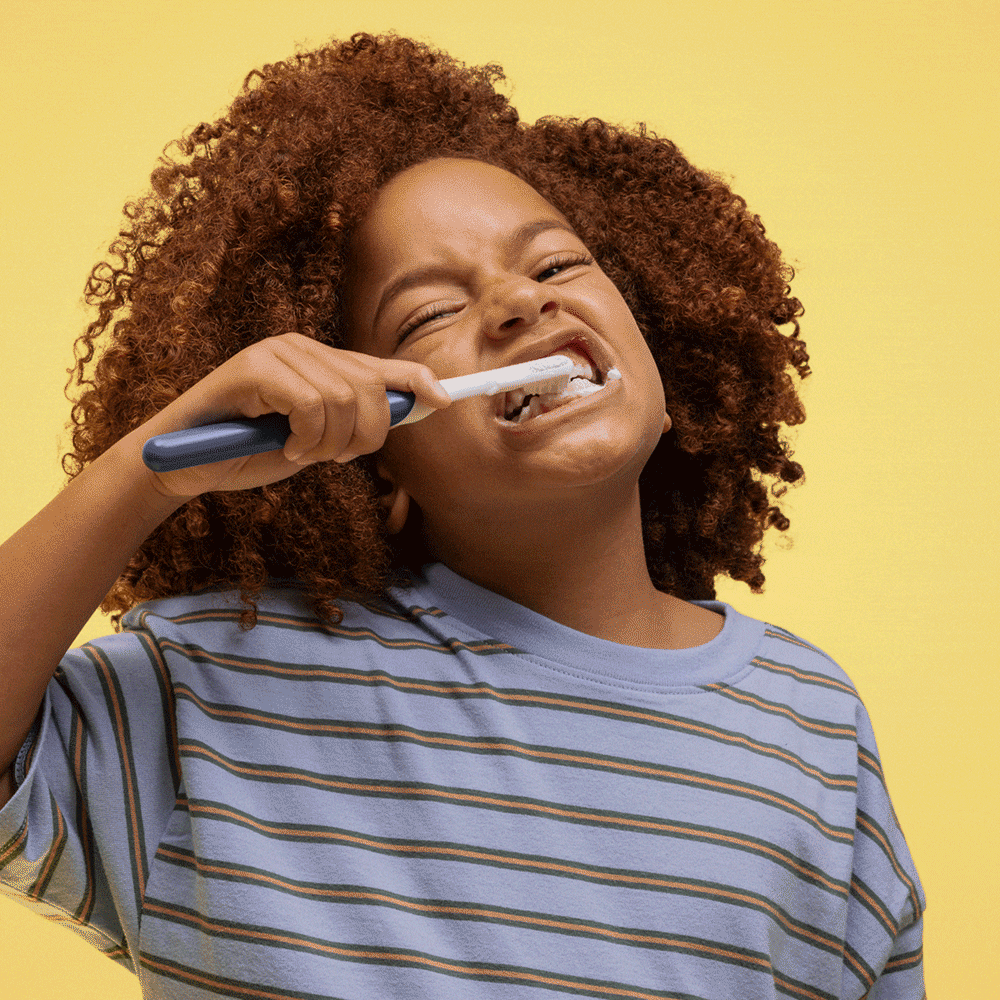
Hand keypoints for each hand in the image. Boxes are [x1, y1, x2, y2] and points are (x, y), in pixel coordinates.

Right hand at [130, 333, 450, 498]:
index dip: (417, 380)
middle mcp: (302, 347)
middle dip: (364, 437)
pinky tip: (286, 448)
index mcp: (319, 363)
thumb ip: (353, 424)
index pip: (381, 366)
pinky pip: (311, 404)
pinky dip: (306, 437)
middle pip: (372, 389)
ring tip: (301, 453)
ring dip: (329, 444)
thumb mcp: (313, 442)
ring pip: (344, 399)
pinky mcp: (253, 367)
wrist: (183, 465)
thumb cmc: (248, 454)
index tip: (445, 400)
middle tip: (332, 459)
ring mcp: (277, 352)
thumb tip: (415, 409)